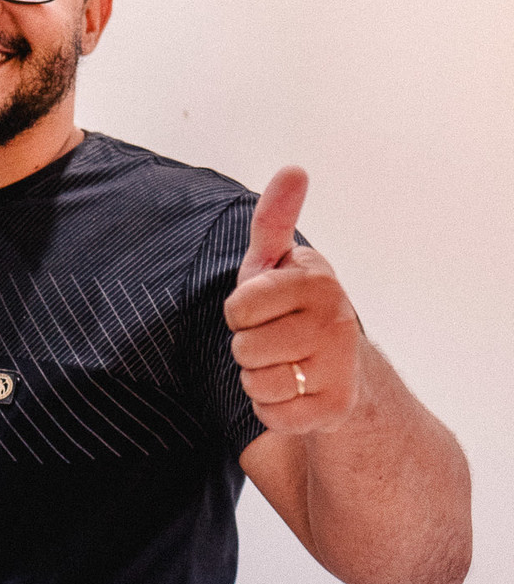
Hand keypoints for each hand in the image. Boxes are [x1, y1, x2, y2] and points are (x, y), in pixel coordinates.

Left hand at [224, 168, 361, 433]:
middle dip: (248, 350)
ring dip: (260, 381)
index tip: (264, 311)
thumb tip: (294, 169)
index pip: (238, 306)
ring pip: (257, 383)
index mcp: (317, 279)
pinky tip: (296, 394)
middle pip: (244, 348)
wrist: (345, 371)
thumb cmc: (293, 311)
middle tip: (276, 343)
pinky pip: (273, 415)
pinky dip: (273, 410)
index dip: (240, 314)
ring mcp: (341, 364)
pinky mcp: (337, 406)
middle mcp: (336, 318)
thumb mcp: (276, 266)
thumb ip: (273, 222)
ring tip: (285, 367)